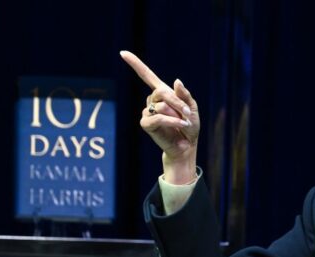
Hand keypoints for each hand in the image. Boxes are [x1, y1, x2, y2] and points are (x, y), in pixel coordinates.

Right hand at [120, 50, 200, 183]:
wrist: (187, 144)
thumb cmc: (189, 125)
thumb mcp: (192, 107)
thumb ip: (185, 95)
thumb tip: (176, 80)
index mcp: (162, 93)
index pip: (147, 75)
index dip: (135, 64)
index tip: (122, 53)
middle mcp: (152, 100)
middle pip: (161, 91)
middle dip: (178, 102)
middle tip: (188, 113)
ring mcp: (148, 112)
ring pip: (162, 105)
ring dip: (177, 114)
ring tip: (184, 122)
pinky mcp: (146, 124)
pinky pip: (158, 117)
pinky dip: (172, 121)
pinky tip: (180, 125)